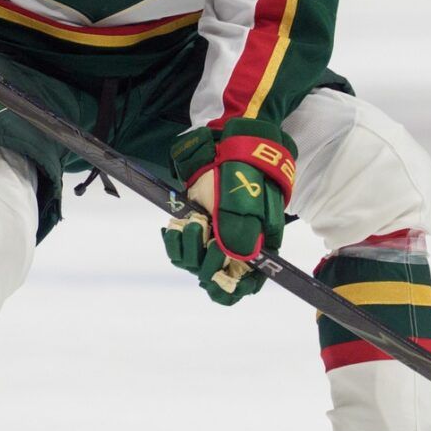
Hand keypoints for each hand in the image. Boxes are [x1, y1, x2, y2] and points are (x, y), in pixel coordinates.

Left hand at [160, 118, 295, 302]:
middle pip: (216, 276)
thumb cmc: (246, 171)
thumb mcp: (248, 201)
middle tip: (204, 231)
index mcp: (257, 246)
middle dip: (205, 261)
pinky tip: (173, 227)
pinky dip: (175, 242)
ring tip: (190, 223)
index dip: (230, 289)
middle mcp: (235, 245)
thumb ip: (242, 231)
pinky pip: (180, 248)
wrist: (231, 141)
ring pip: (194, 263)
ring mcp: (214, 235)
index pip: (246, 284)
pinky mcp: (197, 224)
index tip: (215, 280)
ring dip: (187, 249)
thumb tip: (235, 259)